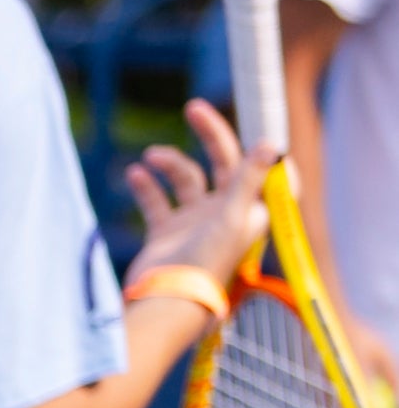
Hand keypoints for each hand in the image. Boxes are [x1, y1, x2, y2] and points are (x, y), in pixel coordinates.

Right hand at [119, 93, 259, 298]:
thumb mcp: (233, 216)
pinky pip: (158, 201)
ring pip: (187, 178)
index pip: (262, 168)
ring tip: (150, 157)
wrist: (166, 300)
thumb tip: (271, 143)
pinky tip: (135, 175)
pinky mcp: (167, 232)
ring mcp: (195, 221)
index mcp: (251, 208)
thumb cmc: (206, 261)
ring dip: (171, 162)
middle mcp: (227, 211)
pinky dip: (147, 186)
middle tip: (194, 107)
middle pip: (223, 162)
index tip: (251, 123)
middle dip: (211, 134)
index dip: (259, 146)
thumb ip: (249, 178)